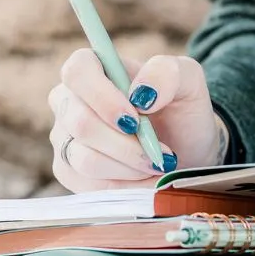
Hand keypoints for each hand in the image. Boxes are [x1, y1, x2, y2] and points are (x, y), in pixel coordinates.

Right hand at [48, 49, 228, 192]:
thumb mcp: (189, 81)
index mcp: (93, 67)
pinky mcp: (70, 172)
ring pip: (85, 159)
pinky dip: (125, 187)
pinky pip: (89, 186)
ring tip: (157, 165)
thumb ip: (167, 73)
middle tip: (162, 154)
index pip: (78, 71)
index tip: (135, 119)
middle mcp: (70, 101)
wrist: (187, 151)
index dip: (103, 96)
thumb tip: (141, 93)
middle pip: (81, 123)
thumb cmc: (183, 110)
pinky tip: (145, 180)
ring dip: (130, 167)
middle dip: (126, 145)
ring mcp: (65, 138)